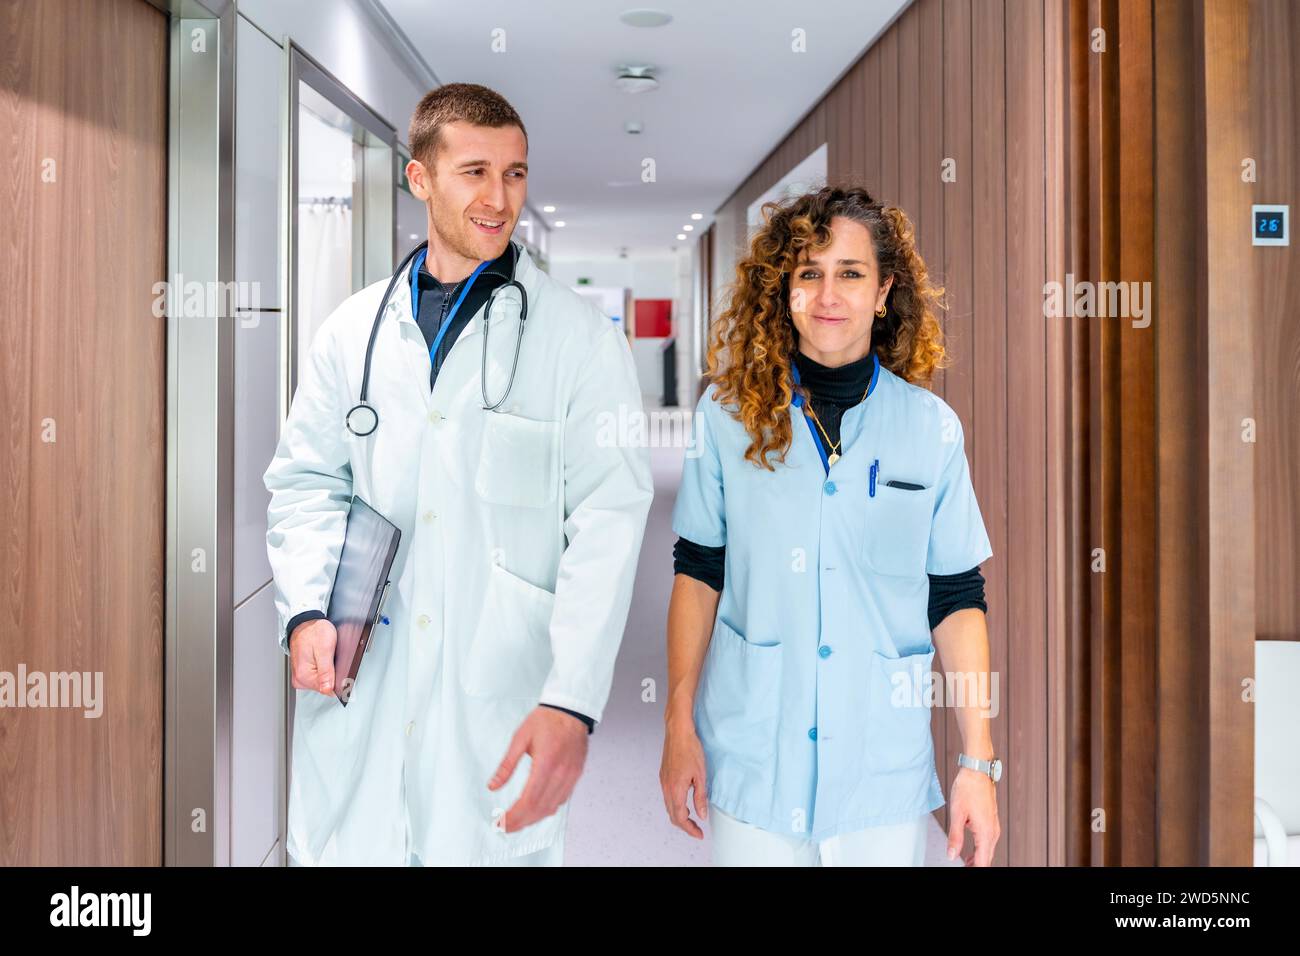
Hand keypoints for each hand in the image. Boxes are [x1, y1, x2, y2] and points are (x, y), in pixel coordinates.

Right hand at [289, 618, 337, 696]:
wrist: (305, 622)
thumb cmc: (314, 631)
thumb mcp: (324, 649)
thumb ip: (326, 671)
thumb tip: (328, 690)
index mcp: (303, 676)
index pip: (327, 690)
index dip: (338, 681)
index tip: (341, 670)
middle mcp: (300, 679)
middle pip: (325, 686)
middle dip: (333, 674)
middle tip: (332, 658)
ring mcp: (301, 676)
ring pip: (323, 681)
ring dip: (329, 671)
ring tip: (327, 656)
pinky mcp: (304, 672)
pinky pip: (319, 676)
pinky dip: (324, 669)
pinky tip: (324, 659)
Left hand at [488, 706, 588, 832]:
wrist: (570, 709)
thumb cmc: (546, 720)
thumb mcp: (519, 738)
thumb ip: (506, 766)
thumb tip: (493, 786)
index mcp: (546, 764)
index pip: (528, 800)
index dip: (514, 816)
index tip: (501, 822)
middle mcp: (561, 773)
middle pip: (540, 809)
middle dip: (521, 822)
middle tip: (505, 826)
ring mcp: (571, 776)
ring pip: (552, 808)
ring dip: (534, 818)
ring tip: (518, 821)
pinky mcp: (576, 775)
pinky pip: (562, 799)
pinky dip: (548, 809)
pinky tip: (537, 809)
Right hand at [659, 719, 707, 837]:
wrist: (678, 732)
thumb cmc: (690, 749)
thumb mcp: (701, 775)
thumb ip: (700, 797)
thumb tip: (701, 814)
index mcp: (676, 789)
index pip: (680, 817)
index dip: (690, 829)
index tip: (699, 834)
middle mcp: (666, 787)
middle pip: (672, 815)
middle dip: (684, 825)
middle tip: (697, 830)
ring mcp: (663, 781)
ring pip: (669, 806)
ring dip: (679, 815)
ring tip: (692, 817)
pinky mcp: (663, 776)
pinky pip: (667, 797)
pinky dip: (675, 805)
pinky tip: (685, 802)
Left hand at [946, 768, 1000, 865]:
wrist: (978, 771)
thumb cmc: (968, 788)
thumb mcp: (957, 813)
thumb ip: (955, 837)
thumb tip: (952, 855)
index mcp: (985, 832)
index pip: (983, 862)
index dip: (974, 869)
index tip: (964, 869)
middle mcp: (992, 831)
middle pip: (987, 858)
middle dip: (976, 866)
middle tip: (963, 867)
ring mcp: (993, 826)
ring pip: (988, 850)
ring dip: (977, 859)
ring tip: (965, 863)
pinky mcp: (991, 821)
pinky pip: (987, 841)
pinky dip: (979, 849)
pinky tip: (969, 851)